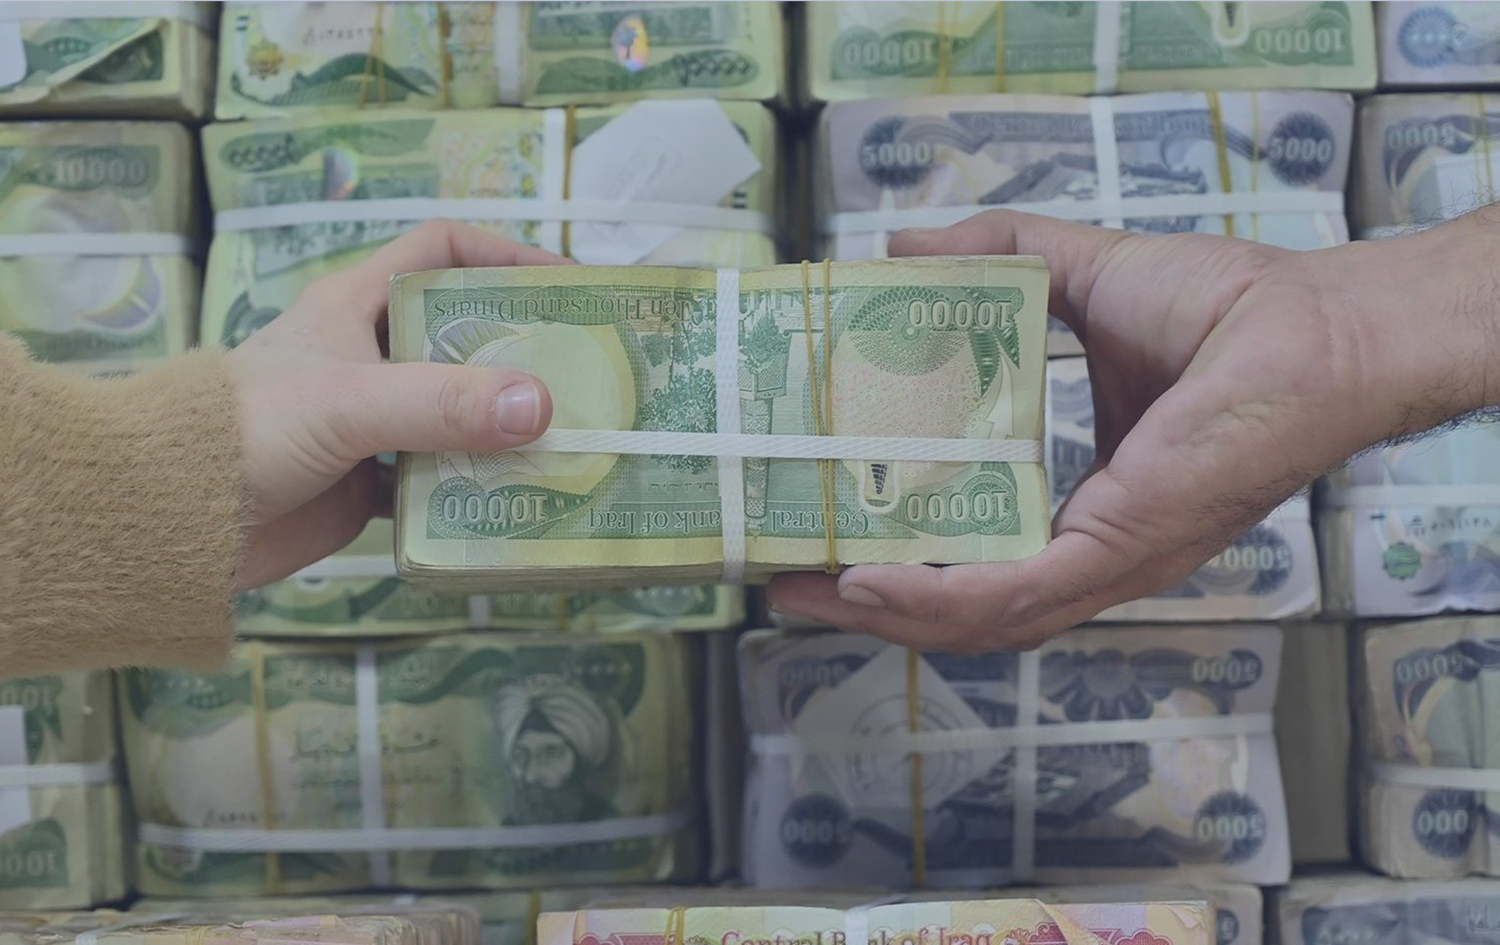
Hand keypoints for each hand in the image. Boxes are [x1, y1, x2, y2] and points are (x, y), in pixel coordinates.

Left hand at [228, 220, 569, 589]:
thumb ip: (442, 403)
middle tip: (586, 373)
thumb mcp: (348, 402)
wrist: (176, 520)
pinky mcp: (368, 482)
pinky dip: (477, 488)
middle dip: (524, 351)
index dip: (504, 254)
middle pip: (465, 335)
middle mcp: (367, 356)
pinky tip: (516, 501)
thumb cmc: (247, 431)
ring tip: (569, 440)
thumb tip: (540, 407)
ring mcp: (371, 422)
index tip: (563, 282)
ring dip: (506, 427)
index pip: (441, 250)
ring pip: (458, 412)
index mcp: (355, 306)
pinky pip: (440, 478)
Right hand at [768, 208, 1499, 650]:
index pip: (971, 546)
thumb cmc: (1226, 309)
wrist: (1312, 323)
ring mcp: (1102, 558)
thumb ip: (995, 257)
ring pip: (974, 617)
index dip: (892, 549)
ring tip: (803, 591)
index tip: (820, 530)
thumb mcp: (1081, 274)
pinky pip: (1011, 597)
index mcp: (1080, 499)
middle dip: (866, 601)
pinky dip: (933, 598)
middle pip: (958, 599)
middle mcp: (1088, 546)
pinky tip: (865, 582)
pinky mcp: (1117, 549)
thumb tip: (902, 246)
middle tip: (787, 578)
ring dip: (881, 612)